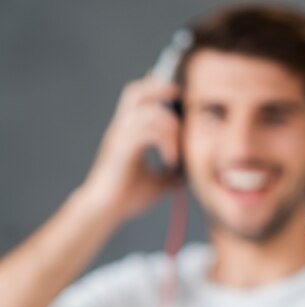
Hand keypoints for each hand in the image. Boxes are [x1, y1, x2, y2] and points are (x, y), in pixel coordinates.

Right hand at [79, 77, 180, 221]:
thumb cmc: (126, 197)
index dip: (155, 87)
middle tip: (180, 96)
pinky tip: (170, 160)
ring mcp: (120, 138)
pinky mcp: (122, 150)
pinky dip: (164, 142)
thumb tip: (190, 172)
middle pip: (136, 93)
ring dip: (170, 128)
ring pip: (148, 113)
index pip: (138, 98)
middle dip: (159, 89)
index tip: (177, 89)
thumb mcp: (157, 182)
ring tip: (176, 153)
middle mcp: (121, 130)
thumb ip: (171, 173)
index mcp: (127, 133)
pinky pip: (147, 133)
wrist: (103, 211)